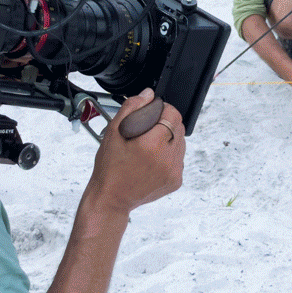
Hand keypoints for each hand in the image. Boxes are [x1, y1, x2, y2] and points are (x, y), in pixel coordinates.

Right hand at [83, 90, 184, 218]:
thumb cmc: (110, 167)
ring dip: (169, 138)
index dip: (163, 109)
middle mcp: (166, 158)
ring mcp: (174, 171)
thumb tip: (148, 95)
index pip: (172, 114)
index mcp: (151, 144)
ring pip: (181, 142)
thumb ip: (132, 108)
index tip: (153, 112)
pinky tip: (153, 159)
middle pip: (179, 127)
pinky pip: (179, 158)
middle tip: (148, 129)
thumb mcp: (113, 132)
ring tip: (149, 146)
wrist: (112, 198)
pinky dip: (169, 154)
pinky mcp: (176, 180)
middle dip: (166, 122)